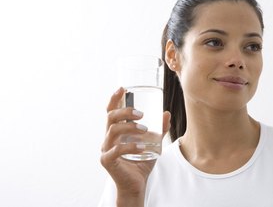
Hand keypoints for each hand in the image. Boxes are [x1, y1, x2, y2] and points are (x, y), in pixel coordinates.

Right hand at [100, 87, 170, 205]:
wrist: (136, 184)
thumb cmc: (141, 162)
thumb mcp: (153, 143)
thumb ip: (159, 130)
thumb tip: (166, 113)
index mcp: (115, 131)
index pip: (111, 111)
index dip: (115, 99)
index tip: (122, 88)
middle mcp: (108, 138)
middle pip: (110, 117)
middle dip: (125, 111)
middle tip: (140, 113)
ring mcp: (106, 149)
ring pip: (112, 131)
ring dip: (129, 127)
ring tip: (144, 129)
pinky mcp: (108, 161)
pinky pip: (116, 150)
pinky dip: (130, 146)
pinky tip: (142, 147)